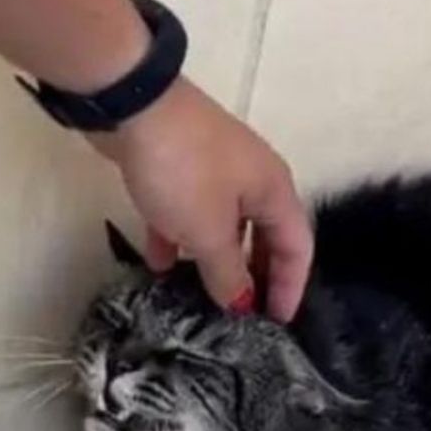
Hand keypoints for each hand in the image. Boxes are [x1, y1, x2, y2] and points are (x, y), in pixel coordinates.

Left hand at [89, 79, 312, 322]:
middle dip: (254, 276)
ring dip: (214, 261)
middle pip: (263, 237)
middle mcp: (253, 180)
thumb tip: (241, 304)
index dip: (291, 287)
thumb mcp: (208, 231)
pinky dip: (178, 240)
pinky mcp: (178, 168)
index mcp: (274, 191)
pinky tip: (159, 267)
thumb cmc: (184, 171)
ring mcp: (214, 172)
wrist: (133, 105)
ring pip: (223, 227)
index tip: (278, 324)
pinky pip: (186, 214)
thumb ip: (228, 273)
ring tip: (201, 300)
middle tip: (242, 316)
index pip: (297, 247)